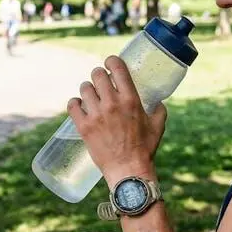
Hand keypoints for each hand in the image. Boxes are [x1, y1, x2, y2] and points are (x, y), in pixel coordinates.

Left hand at [67, 56, 166, 181]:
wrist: (128, 170)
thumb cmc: (144, 149)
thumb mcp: (157, 126)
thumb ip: (159, 110)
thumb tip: (159, 102)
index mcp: (130, 99)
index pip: (117, 67)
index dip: (111, 61)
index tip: (109, 63)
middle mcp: (112, 103)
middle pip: (97, 74)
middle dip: (99, 75)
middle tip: (100, 82)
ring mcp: (96, 115)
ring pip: (84, 88)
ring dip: (87, 89)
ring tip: (90, 96)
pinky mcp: (84, 127)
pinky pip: (72, 105)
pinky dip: (75, 103)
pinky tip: (79, 106)